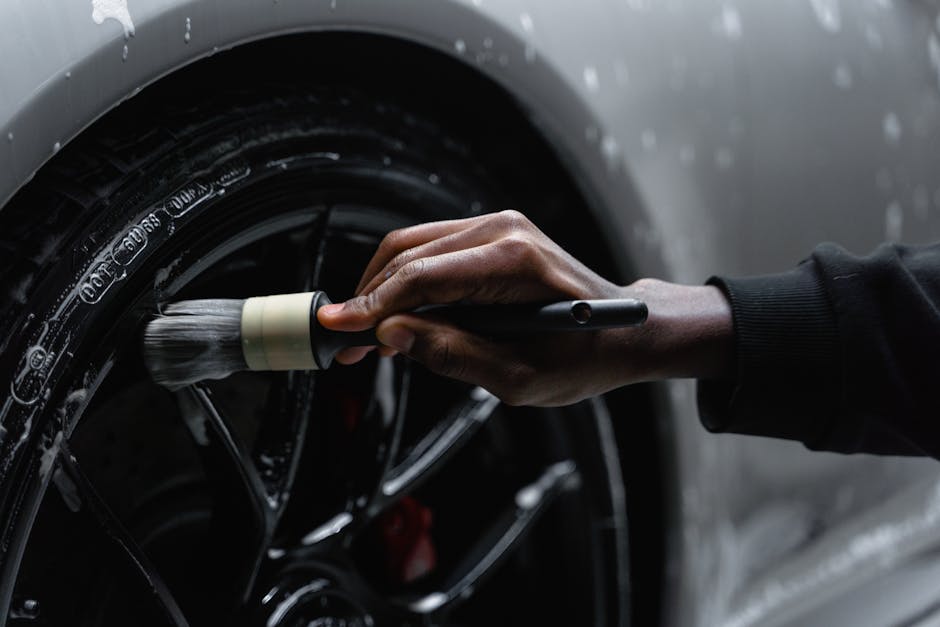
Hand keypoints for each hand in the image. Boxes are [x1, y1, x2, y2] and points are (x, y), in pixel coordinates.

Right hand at [318, 211, 733, 404]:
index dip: (372, 304)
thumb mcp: (521, 377)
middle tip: (345, 342)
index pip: (421, 276)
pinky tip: (396, 316)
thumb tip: (392, 336)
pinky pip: (431, 251)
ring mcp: (497, 226)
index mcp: (512, 261)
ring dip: (380, 288)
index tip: (337, 329)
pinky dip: (404, 281)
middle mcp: (502, 230)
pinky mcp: (493, 236)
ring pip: (411, 247)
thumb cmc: (585, 356)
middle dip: (368, 297)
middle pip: (406, 252)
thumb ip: (453, 355)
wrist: (627, 330)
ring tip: (364, 335)